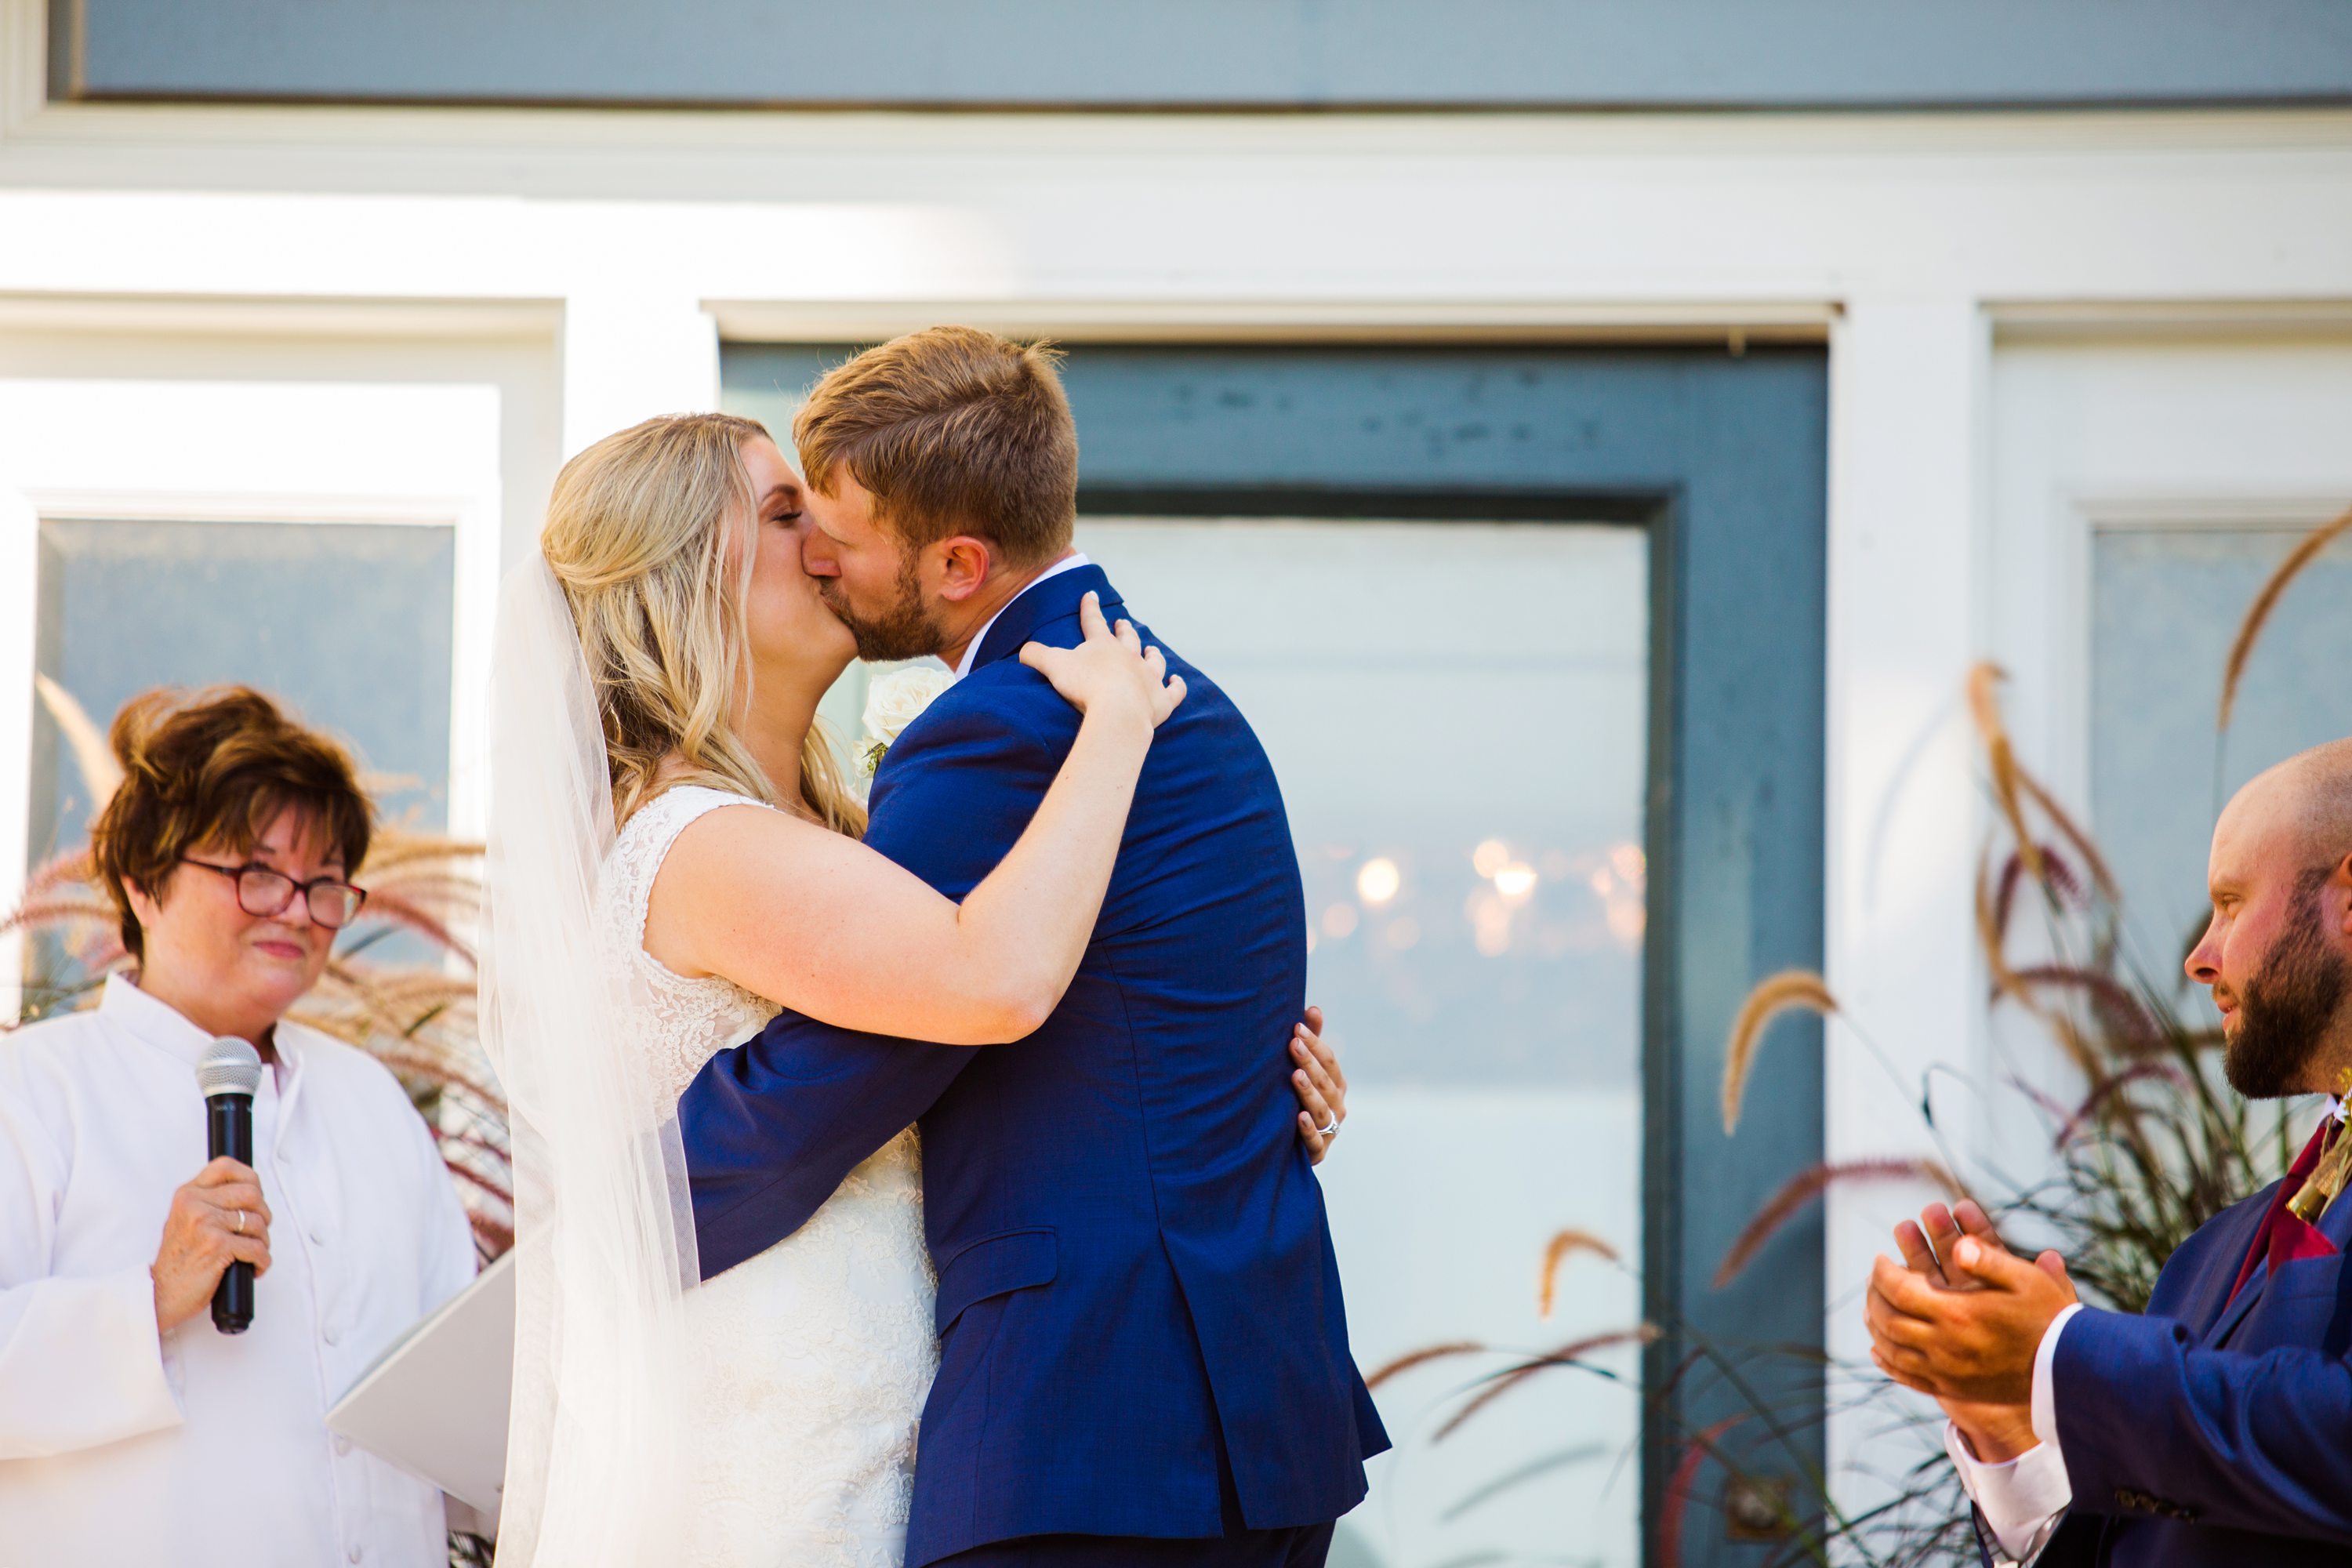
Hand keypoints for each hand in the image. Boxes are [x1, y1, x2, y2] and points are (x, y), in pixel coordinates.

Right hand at [151, 1157, 272, 1332]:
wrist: (161, 1293)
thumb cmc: (180, 1260)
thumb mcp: (186, 1220)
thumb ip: (209, 1201)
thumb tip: (251, 1191)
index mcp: (188, 1194)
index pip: (226, 1166)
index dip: (250, 1179)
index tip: (255, 1198)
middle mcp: (195, 1204)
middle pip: (251, 1194)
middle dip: (263, 1215)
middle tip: (257, 1232)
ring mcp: (205, 1224)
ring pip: (257, 1222)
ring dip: (263, 1241)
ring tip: (253, 1253)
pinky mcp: (217, 1246)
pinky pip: (257, 1248)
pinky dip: (263, 1261)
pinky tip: (254, 1267)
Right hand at [1020, 592, 1185, 731]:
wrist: (1117, 711)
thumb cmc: (1085, 686)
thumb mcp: (1053, 666)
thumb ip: (1035, 655)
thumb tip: (1022, 650)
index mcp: (1103, 646)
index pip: (1094, 621)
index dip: (1090, 607)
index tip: (1091, 594)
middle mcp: (1129, 657)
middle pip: (1128, 639)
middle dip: (1124, 629)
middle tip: (1124, 622)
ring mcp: (1148, 678)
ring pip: (1154, 660)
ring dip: (1153, 654)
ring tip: (1153, 648)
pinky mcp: (1161, 701)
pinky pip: (1174, 691)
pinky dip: (1177, 686)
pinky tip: (1178, 681)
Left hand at [1289, 1006, 1346, 1163]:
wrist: (1289, 1145)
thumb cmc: (1297, 1098)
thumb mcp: (1306, 1069)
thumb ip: (1311, 1041)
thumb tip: (1313, 1008)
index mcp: (1336, 1084)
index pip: (1329, 1061)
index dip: (1315, 1044)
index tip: (1296, 1028)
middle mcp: (1337, 1105)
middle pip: (1326, 1082)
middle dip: (1310, 1062)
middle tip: (1293, 1044)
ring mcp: (1329, 1129)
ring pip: (1322, 1109)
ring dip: (1309, 1092)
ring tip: (1295, 1076)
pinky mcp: (1317, 1151)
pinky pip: (1315, 1141)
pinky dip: (1308, 1129)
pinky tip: (1299, 1117)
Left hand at [1879, 1201, 2039, 1459]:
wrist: (2068, 1374)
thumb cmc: (2049, 1320)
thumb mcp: (2027, 1281)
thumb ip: (1990, 1259)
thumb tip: (1960, 1244)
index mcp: (1957, 1314)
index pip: (1898, 1289)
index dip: (1882, 1272)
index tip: (1879, 1258)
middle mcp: (1944, 1346)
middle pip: (1887, 1318)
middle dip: (1874, 1295)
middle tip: (1874, 1279)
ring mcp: (1945, 1371)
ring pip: (1892, 1348)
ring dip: (1875, 1325)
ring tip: (1872, 1306)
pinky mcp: (1952, 1389)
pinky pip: (1907, 1377)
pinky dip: (1886, 1362)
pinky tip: (1878, 1350)